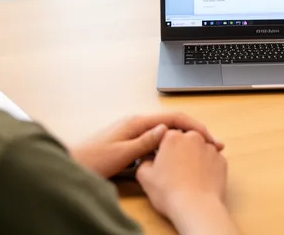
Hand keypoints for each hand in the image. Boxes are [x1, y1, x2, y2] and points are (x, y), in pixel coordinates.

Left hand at [71, 113, 223, 178]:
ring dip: (184, 138)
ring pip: (166, 131)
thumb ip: (145, 142)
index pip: (173, 118)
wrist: (70, 165)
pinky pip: (156, 139)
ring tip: (201, 149)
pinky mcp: (129, 140)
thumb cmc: (91, 160)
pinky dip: (171, 144)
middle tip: (212, 144)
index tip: (209, 138)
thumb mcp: (121, 153)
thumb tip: (167, 130)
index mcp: (136, 122)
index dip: (194, 126)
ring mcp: (132, 130)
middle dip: (194, 131)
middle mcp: (135, 122)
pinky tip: (177, 154)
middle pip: (173, 122)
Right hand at [137, 130, 233, 233]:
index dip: (161, 147)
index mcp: (172, 137)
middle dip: (178, 150)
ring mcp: (210, 148)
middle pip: (184, 139)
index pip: (164, 135)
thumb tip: (148, 157)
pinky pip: (211, 160)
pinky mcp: (222, 161)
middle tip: (173, 168)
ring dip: (194, 157)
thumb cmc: (168, 192)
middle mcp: (193, 137)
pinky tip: (199, 180)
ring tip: (187, 176)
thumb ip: (144, 160)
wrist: (196, 207)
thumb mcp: (144, 176)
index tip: (160, 159)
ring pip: (199, 148)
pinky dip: (206, 166)